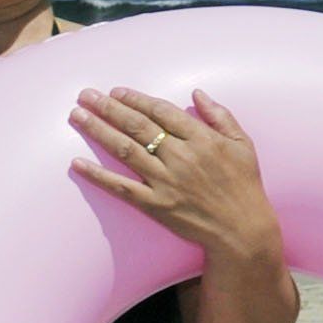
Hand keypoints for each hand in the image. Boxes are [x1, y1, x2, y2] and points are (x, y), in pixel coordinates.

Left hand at [71, 90, 281, 263]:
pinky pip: (121, 187)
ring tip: (77, 116)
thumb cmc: (245, 186)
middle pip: (137, 126)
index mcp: (202, 139)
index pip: (161, 111)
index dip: (136, 99)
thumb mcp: (243, 145)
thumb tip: (197, 93)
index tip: (116, 91)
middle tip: (86, 95)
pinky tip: (77, 164)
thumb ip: (220, 116)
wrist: (243, 231)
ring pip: (125, 150)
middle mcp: (181, 157)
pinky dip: (98, 176)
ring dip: (98, 131)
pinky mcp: (155, 205)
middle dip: (108, 107)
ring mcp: (166, 181)